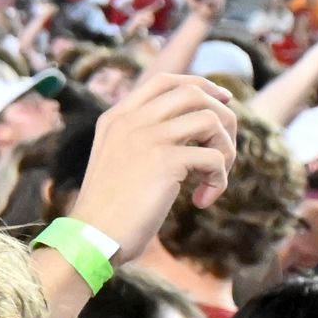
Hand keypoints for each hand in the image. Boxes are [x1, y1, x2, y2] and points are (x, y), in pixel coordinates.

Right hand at [66, 71, 238, 257]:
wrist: (91, 236)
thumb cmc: (108, 208)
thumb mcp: (116, 159)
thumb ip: (140, 139)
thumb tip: (189, 130)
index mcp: (117, 117)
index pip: (164, 81)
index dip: (201, 85)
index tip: (223, 100)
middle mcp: (131, 120)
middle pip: (194, 93)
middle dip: (223, 118)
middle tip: (223, 152)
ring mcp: (147, 137)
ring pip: (211, 120)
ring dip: (225, 149)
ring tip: (213, 177)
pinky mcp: (165, 161)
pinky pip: (214, 158)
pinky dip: (219, 180)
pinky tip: (202, 201)